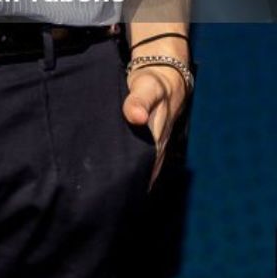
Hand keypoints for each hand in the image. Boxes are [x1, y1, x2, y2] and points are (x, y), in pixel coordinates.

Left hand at [122, 62, 188, 187]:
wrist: (165, 74)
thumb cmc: (154, 82)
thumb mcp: (146, 87)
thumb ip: (138, 101)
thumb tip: (136, 117)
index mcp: (156, 138)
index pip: (146, 168)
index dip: (136, 183)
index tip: (121, 198)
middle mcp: (157, 145)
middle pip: (145, 172)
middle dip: (132, 186)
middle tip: (111, 203)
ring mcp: (155, 143)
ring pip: (145, 167)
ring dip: (134, 179)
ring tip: (115, 197)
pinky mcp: (150, 138)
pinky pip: (143, 158)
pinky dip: (135, 168)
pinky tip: (123, 175)